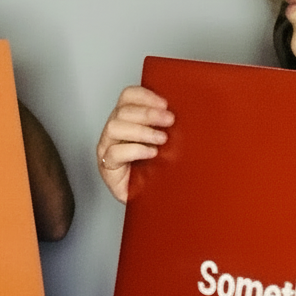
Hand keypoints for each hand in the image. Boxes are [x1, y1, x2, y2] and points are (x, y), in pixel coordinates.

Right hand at [96, 86, 173, 203]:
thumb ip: (170, 125)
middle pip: (121, 111)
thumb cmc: (163, 170)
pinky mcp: (107, 168)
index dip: (144, 96)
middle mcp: (114, 133)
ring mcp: (108, 149)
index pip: (127, 97)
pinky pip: (114, 153)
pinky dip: (135, 150)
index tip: (164, 103)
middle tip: (169, 121)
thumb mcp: (170, 141)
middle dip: (147, 113)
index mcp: (128, 120)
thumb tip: (187, 108)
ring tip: (161, 140)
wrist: (157, 200)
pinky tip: (151, 153)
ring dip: (141, 130)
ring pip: (114, 127)